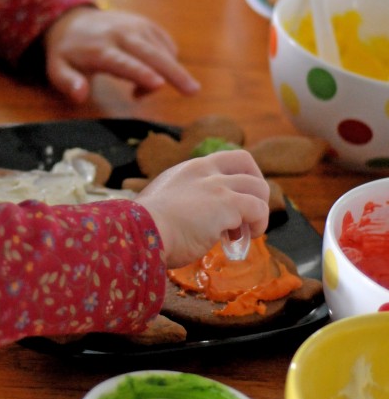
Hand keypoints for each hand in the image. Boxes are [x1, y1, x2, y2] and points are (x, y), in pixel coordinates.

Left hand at [43, 7, 200, 103]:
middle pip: (153, 54)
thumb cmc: (68, 53)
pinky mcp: (147, 24)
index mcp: (100, 49)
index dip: (140, 74)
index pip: (123, 62)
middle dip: (174, 72)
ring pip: (163, 52)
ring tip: (138, 93)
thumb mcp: (57, 70)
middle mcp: (122, 34)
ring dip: (164, 75)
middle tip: (193, 91)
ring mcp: (137, 26)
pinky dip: (166, 62)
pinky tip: (149, 73)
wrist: (73, 19)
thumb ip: (68, 83)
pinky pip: (167, 45)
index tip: (157, 84)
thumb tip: (80, 95)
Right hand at [136, 150, 269, 268]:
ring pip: (258, 186)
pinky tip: (245, 239)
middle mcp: (204, 171)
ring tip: (249, 231)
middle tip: (249, 211)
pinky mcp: (227, 204)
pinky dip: (259, 224)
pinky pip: (258, 209)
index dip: (234, 177)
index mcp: (187, 170)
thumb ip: (179, 204)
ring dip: (259, 209)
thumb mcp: (161, 203)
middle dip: (254, 184)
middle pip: (245, 160)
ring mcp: (217, 185)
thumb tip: (185, 221)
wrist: (140, 232)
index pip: (221, 160)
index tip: (231, 202)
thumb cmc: (143, 227)